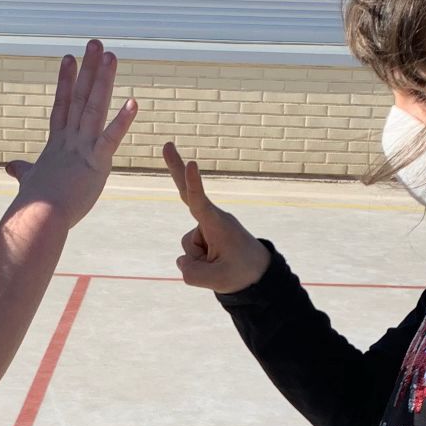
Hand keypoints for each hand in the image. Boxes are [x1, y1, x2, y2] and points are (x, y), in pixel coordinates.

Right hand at [2, 40, 137, 228]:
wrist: (37, 220)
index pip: (62, 105)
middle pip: (80, 98)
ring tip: (111, 55)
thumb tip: (10, 167)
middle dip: (88, 69)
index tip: (70, 56)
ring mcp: (82, 150)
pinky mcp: (96, 164)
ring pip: (93, 109)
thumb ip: (24, 171)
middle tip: (96, 42)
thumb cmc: (34, 206)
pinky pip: (110, 139)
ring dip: (103, 81)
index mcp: (58, 145)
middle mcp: (70, 141)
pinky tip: (133, 103)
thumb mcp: (30, 183)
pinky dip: (122, 121)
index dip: (66, 80)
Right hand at [164, 141, 270, 294]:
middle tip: (167, 145)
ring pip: (187, 249)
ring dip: (200, 262)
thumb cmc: (242, 273)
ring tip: (221, 264)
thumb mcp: (218, 281)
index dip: (194, 184)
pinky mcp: (203, 235)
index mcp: (218, 224)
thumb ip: (192, 273)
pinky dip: (199, 264)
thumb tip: (181, 261)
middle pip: (186, 194)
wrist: (258, 273)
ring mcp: (206, 227)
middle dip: (176, 169)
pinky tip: (215, 263)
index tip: (192, 164)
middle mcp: (210, 220)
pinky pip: (189, 255)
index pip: (201, 202)